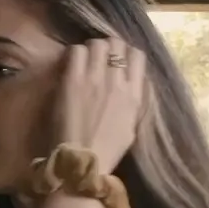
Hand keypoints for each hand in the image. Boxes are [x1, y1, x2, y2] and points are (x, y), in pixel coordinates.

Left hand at [54, 38, 146, 173]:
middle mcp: (118, 82)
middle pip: (117, 44)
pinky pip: (76, 51)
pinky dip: (74, 53)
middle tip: (98, 55)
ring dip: (90, 48)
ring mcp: (95, 79)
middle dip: (108, 46)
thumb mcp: (131, 125)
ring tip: (84, 58)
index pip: (137, 56)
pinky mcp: (73, 81)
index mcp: (135, 94)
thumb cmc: (107, 150)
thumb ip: (133, 102)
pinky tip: (71, 64)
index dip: (126, 53)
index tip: (117, 58)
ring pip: (97, 44)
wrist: (83, 162)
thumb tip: (131, 86)